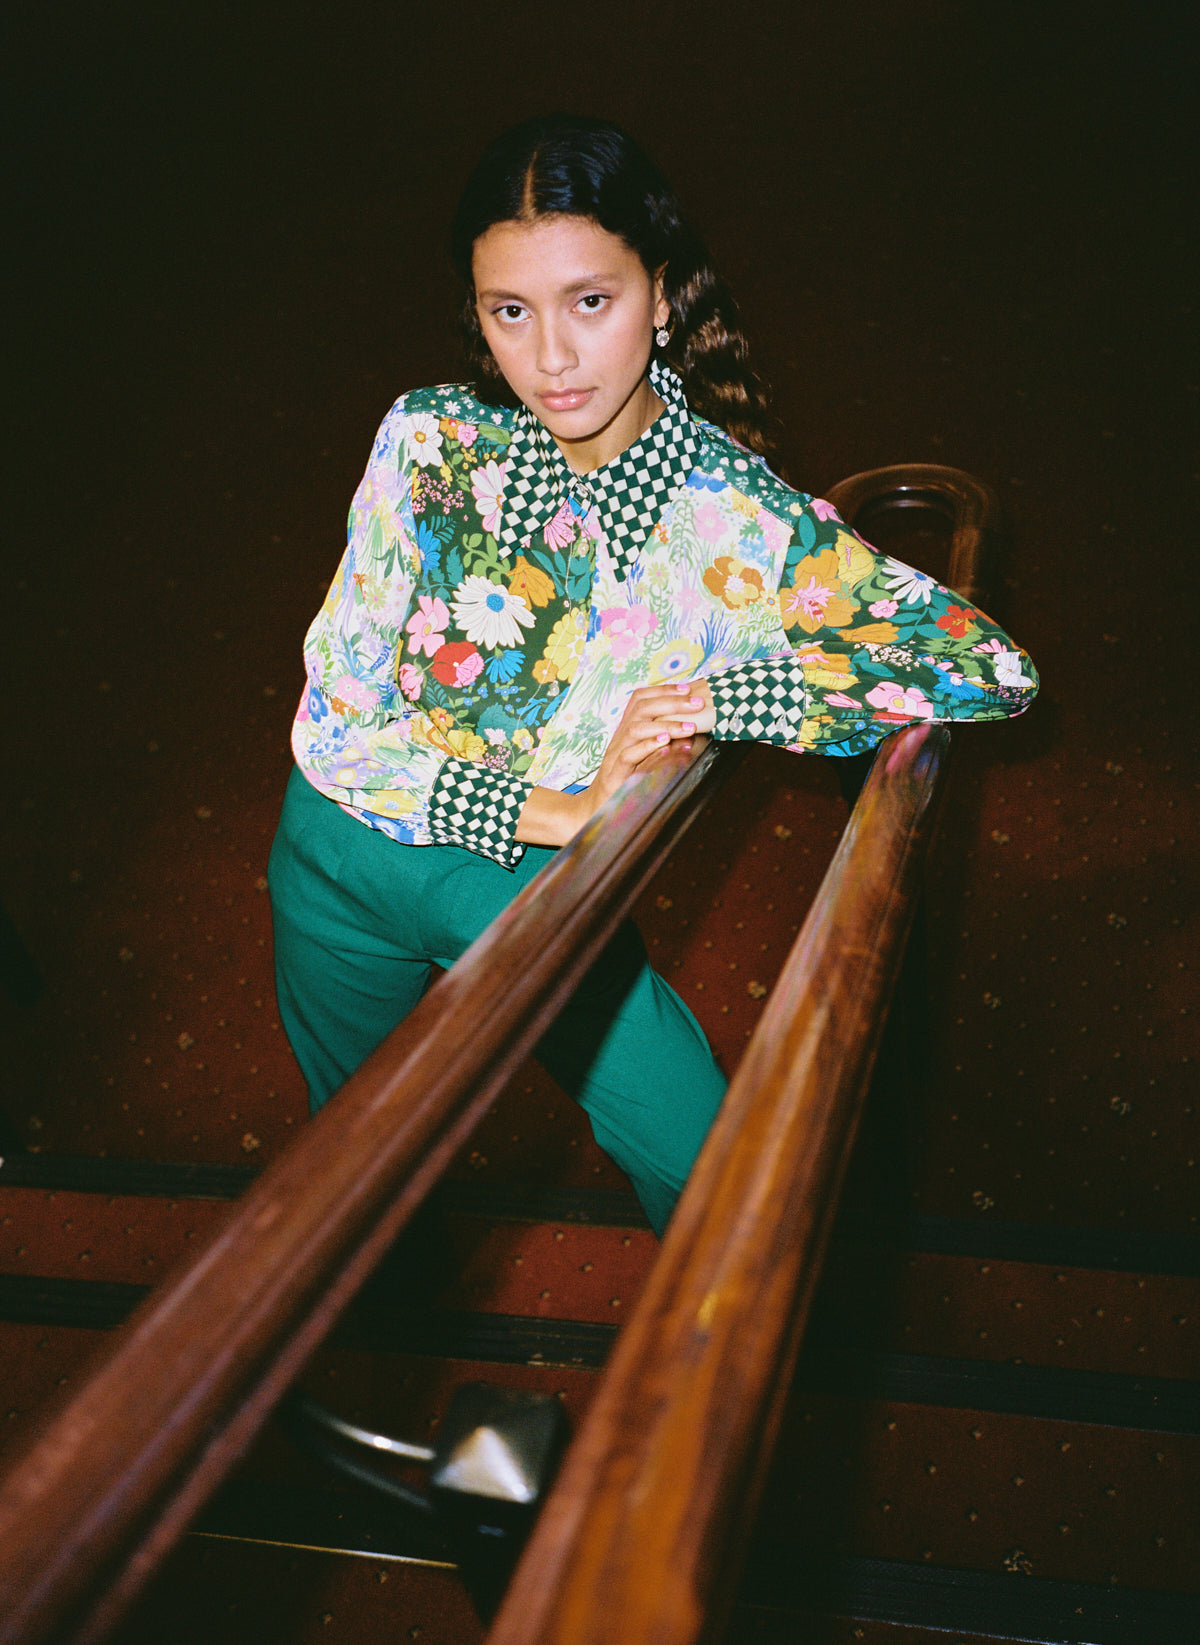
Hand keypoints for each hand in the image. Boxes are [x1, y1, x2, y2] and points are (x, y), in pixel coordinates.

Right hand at [586, 678, 714, 812]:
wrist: (597, 807)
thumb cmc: (626, 781)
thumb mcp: (645, 756)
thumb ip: (662, 742)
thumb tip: (691, 730)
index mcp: (627, 730)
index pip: (641, 699)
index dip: (663, 690)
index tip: (687, 689)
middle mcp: (620, 737)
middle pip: (642, 708)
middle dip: (672, 702)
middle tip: (697, 703)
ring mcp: (615, 754)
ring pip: (636, 729)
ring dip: (666, 725)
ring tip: (689, 727)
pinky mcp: (614, 774)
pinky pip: (628, 755)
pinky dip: (648, 747)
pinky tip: (666, 743)